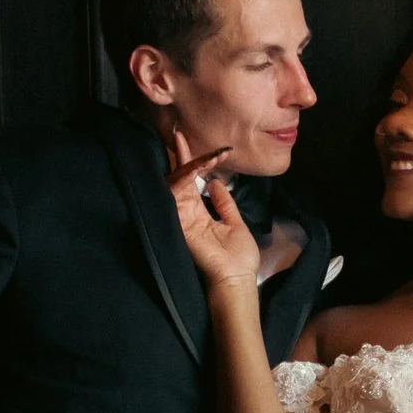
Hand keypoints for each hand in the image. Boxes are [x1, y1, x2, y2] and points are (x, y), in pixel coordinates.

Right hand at [168, 131, 259, 292]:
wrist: (236, 279)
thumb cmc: (238, 258)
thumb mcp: (235, 223)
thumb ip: (224, 203)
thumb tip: (216, 183)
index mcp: (199, 213)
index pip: (191, 183)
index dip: (192, 163)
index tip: (198, 146)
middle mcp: (186, 213)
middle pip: (178, 178)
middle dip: (179, 155)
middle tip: (178, 133)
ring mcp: (180, 217)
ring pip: (174, 183)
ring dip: (186, 164)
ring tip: (196, 149)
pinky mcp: (178, 223)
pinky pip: (175, 196)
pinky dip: (183, 179)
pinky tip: (192, 166)